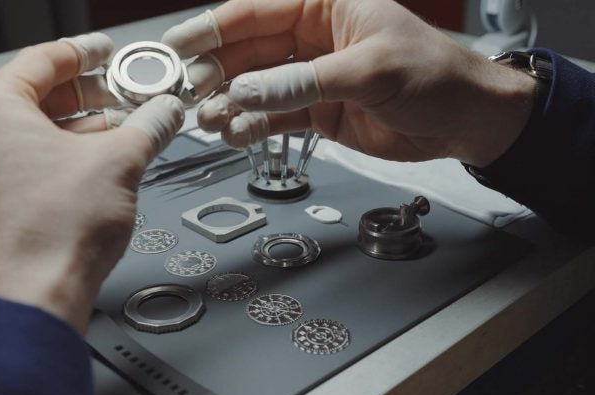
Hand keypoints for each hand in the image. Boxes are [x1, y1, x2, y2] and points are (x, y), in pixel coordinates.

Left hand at [0, 33, 183, 331]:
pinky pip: (36, 161)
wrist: (34, 295)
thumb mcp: (119, 162)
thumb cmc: (53, 233)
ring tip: (127, 129)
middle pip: (42, 96)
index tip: (106, 52)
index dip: (85, 54)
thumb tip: (164, 113)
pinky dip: (71, 156)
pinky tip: (106, 162)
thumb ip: (148, 126)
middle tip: (128, 94)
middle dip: (93, 95)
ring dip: (87, 128)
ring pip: (40, 132)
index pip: (43, 61)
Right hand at [162, 0, 536, 166]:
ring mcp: (312, 78)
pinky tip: (236, 134)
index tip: (178, 44)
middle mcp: (312, 39)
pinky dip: (254, 126)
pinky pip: (276, 117)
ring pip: (258, 87)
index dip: (214, 28)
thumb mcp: (370, 71)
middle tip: (189, 92)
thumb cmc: (432, 75)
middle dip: (217, 71)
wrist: (463, 120)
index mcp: (325, 5)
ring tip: (208, 120)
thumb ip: (305, 82)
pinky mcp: (318, 112)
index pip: (257, 12)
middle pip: (249, 51)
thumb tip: (246, 92)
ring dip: (230, 103)